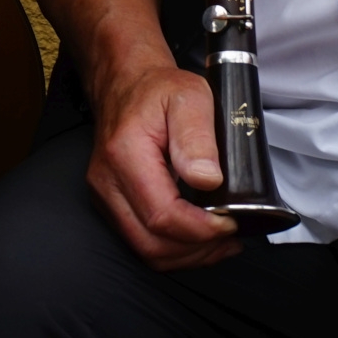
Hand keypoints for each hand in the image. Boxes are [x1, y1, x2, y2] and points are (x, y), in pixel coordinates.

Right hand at [88, 58, 240, 270]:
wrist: (126, 82)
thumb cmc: (157, 89)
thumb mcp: (190, 97)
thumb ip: (197, 137)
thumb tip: (208, 179)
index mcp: (125, 153)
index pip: (162, 215)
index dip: (201, 229)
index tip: (231, 222)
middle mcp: (108, 180)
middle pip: (152, 243)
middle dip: (198, 249)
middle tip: (231, 235)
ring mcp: (105, 195)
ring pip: (146, 250)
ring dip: (188, 254)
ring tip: (221, 241)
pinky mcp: (111, 203)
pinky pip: (141, 241)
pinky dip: (174, 248)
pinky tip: (200, 238)